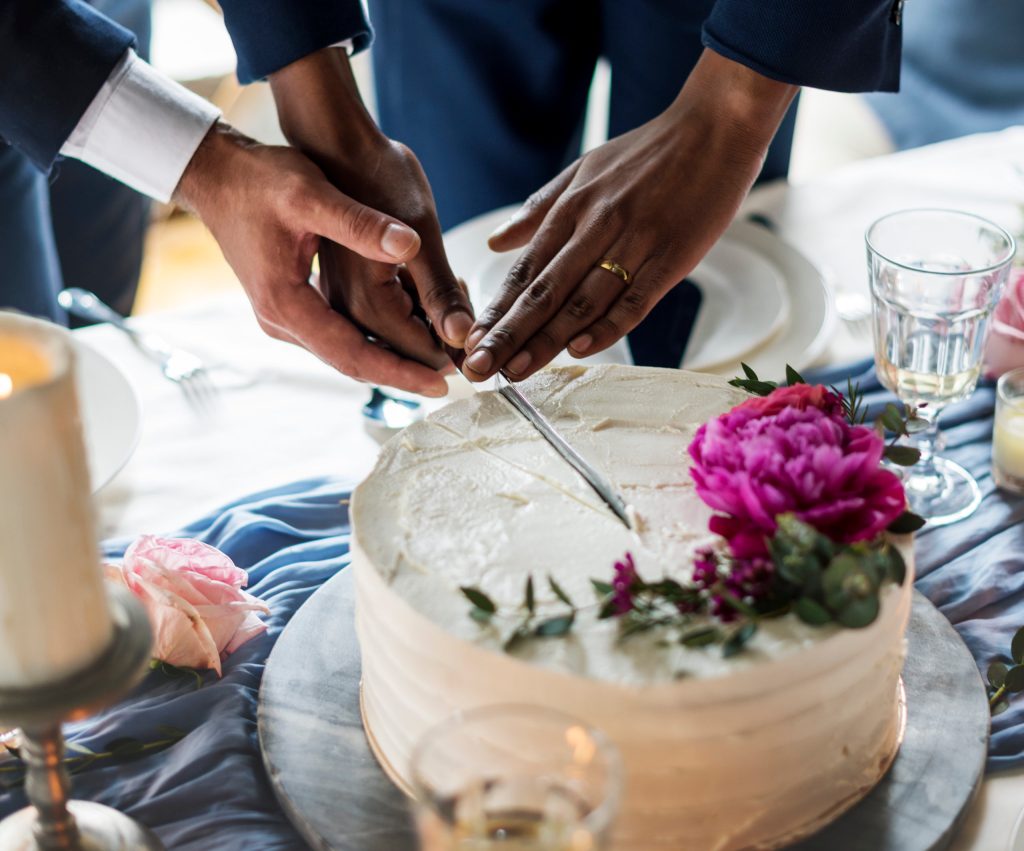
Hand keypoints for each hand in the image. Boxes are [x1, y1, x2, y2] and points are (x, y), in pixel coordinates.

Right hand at [270, 49, 474, 358]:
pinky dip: (373, 340)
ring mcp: (285, 319)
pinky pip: (338, 337)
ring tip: (439, 360)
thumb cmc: (260, 179)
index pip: (355, 354)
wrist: (218, 174)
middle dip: (404, 372)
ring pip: (347, 354)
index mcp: (288, 304)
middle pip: (354, 363)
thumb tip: (409, 246)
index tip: (442, 383)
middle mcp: (283, 322)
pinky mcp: (291, 308)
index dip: (401, 371)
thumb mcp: (312, 193)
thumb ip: (360, 224)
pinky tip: (405, 333)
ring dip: (391, 358)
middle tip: (452, 378)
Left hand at [461, 49, 797, 381]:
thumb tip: (495, 241)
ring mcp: (634, 242)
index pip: (526, 268)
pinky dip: (607, 326)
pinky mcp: (672, 257)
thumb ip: (540, 208)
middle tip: (477, 369)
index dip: (496, 308)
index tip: (470, 340)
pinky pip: (635, 299)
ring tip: (515, 372)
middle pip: (544, 291)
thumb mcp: (585, 168)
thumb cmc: (650, 150)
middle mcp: (596, 226)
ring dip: (545, 340)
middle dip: (507, 334)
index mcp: (572, 208)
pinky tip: (578, 349)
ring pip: (582, 301)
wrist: (717, 126)